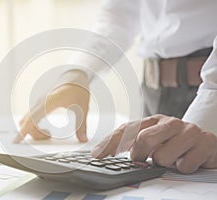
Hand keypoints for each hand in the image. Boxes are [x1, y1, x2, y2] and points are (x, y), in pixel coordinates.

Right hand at [14, 70, 89, 142]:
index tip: (17, 140)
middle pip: (28, 122)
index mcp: (49, 102)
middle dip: (34, 134)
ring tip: (49, 133)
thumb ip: (81, 126)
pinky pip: (31, 116)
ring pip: (28, 120)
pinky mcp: (40, 103)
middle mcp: (41, 102)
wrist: (74, 76)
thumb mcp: (82, 108)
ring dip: (34, 129)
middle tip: (49, 136)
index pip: (33, 119)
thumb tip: (83, 139)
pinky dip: (33, 124)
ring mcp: (39, 102)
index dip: (24, 130)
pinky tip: (44, 128)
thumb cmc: (77, 89)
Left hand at [92, 114, 216, 173]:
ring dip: (166, 163)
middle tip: (149, 158)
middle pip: (143, 139)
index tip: (96, 155)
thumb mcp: (153, 141)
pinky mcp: (206, 143)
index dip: (110, 142)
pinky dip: (184, 168)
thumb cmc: (174, 143)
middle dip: (142, 154)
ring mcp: (189, 131)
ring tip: (173, 158)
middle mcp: (170, 122)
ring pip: (163, 157)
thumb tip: (100, 153)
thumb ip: (131, 144)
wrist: (207, 142)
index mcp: (153, 121)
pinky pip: (185, 166)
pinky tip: (188, 160)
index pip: (127, 129)